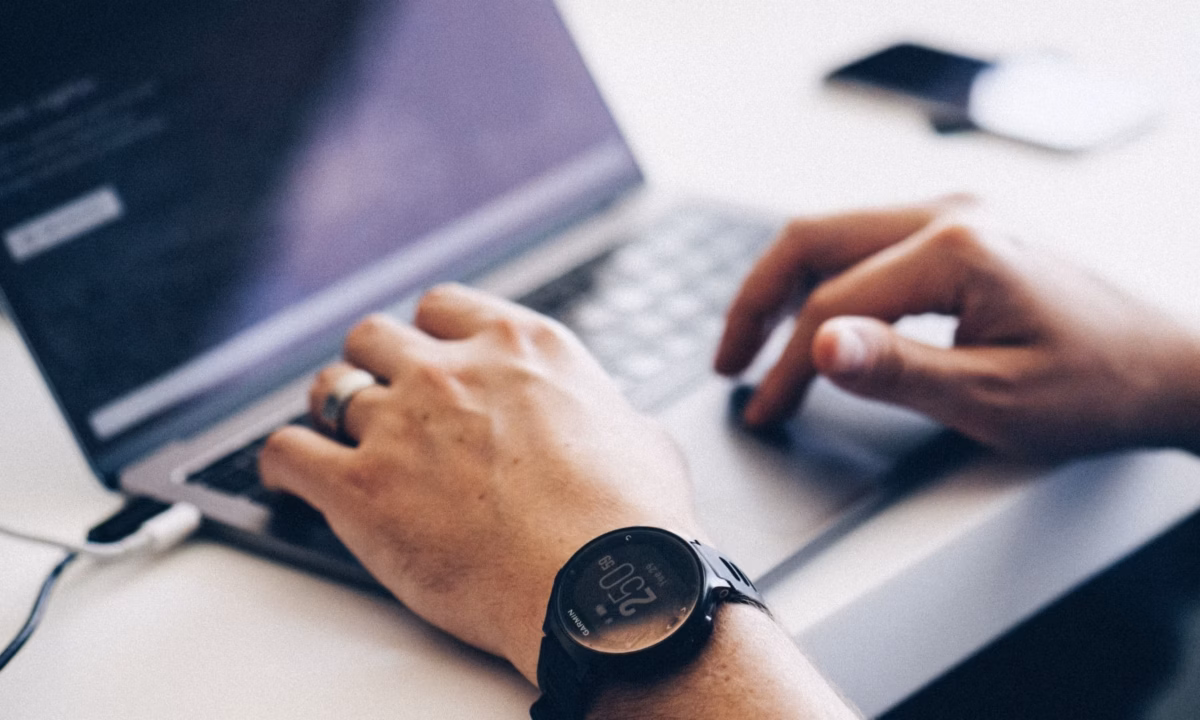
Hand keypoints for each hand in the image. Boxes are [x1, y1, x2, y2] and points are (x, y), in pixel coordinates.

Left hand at [258, 284, 698, 683]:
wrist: (604, 586)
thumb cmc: (634, 522)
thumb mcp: (639, 436)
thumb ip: (600, 413)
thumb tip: (604, 424)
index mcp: (522, 349)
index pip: (442, 306)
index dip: (428, 335)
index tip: (427, 357)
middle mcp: (454, 372)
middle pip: (374, 336)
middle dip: (373, 365)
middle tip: (381, 400)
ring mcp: (402, 424)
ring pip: (329, 389)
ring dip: (332, 413)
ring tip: (336, 439)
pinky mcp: (361, 488)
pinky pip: (286, 452)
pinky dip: (282, 464)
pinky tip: (289, 478)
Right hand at [715, 199, 1199, 458]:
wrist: (1168, 367)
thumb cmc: (1096, 387)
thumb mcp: (995, 397)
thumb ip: (899, 370)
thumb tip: (818, 345)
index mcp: (956, 247)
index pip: (835, 305)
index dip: (788, 366)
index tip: (766, 412)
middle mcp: (950, 213)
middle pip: (812, 240)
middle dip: (757, 302)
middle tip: (728, 363)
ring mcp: (956, 216)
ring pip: (833, 235)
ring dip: (785, 287)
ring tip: (755, 345)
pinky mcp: (961, 231)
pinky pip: (867, 244)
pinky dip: (825, 281)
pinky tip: (815, 321)